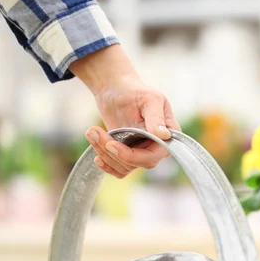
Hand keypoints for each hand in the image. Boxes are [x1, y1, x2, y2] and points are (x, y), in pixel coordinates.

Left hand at [70, 45, 180, 177]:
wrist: (116, 91)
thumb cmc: (135, 91)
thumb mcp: (149, 99)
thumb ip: (156, 118)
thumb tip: (164, 136)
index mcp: (168, 136)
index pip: (154, 155)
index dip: (133, 156)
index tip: (111, 145)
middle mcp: (157, 148)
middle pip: (137, 163)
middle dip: (113, 152)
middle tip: (94, 132)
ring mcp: (142, 153)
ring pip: (124, 167)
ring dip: (105, 153)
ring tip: (91, 132)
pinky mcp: (128, 155)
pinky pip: (119, 169)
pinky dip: (106, 165)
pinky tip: (97, 156)